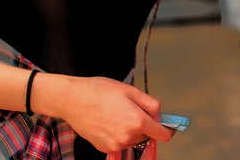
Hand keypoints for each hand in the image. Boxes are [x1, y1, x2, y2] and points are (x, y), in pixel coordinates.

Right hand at [53, 76, 175, 152]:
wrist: (72, 100)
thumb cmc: (100, 91)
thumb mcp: (131, 90)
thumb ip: (151, 104)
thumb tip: (160, 115)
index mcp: (137, 121)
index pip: (163, 135)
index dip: (167, 129)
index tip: (166, 124)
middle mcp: (127, 136)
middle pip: (146, 135)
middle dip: (144, 124)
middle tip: (131, 108)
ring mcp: (115, 144)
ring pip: (133, 139)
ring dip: (130, 129)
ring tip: (116, 113)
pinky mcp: (104, 148)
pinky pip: (119, 142)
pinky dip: (118, 134)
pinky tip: (108, 121)